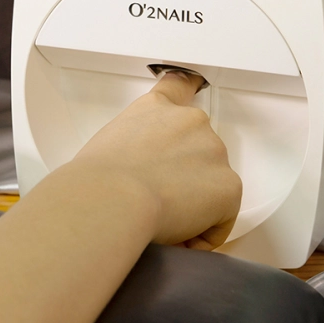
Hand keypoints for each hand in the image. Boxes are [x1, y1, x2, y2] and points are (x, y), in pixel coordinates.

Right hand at [73, 72, 242, 249]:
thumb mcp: (109, 143)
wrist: (111, 198)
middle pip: (199, 150)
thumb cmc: (95, 179)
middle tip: (157, 202)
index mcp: (156, 107)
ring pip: (211, 186)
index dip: (190, 86)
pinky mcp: (228, 186)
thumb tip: (137, 174)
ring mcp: (213, 151)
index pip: (179, 86)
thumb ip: (135, 144)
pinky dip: (204, 233)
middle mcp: (190, 121)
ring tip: (162, 222)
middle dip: (185, 177)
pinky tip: (178, 237)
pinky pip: (221, 217)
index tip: (197, 84)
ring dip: (194, 206)